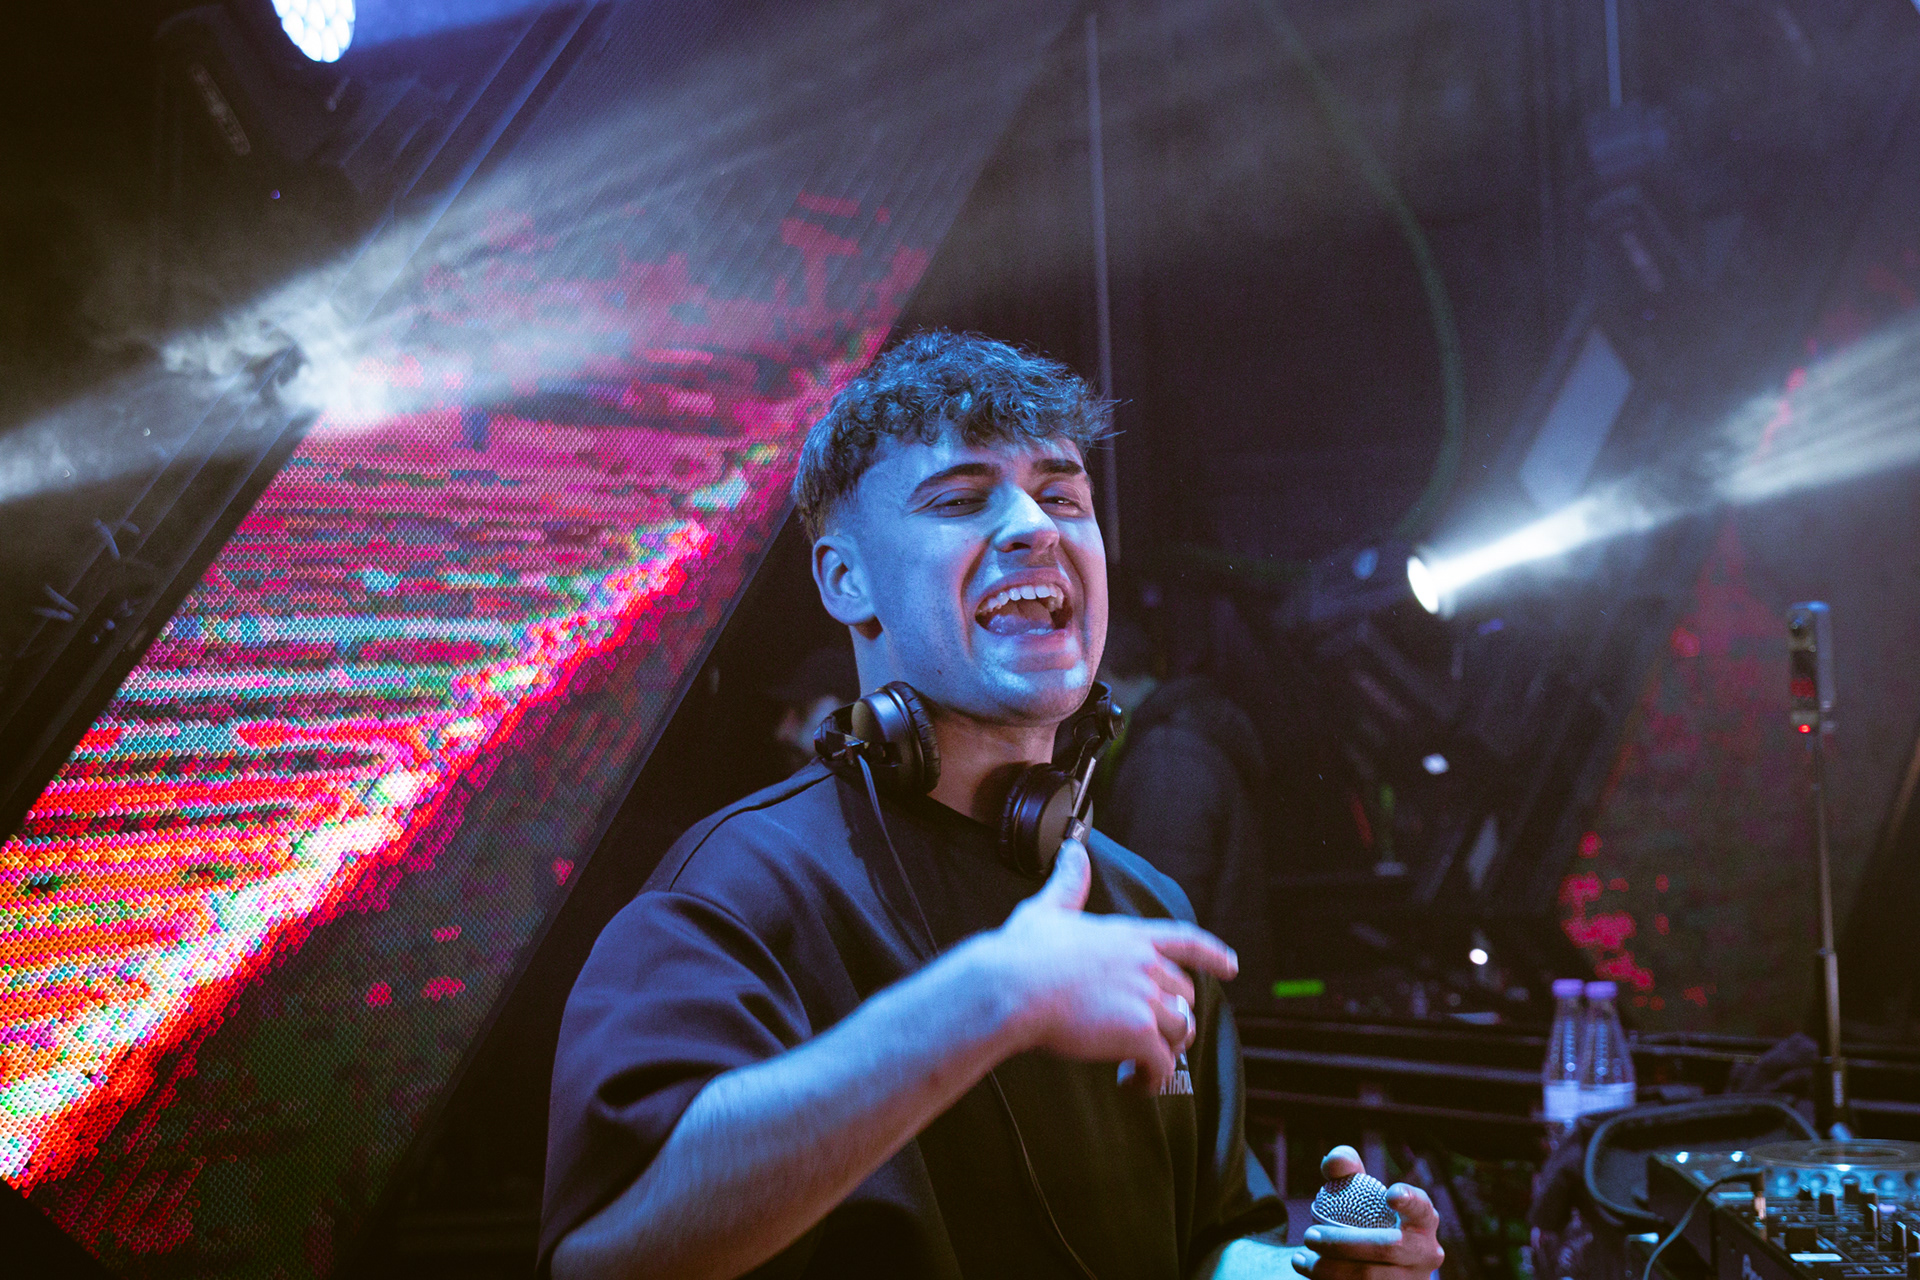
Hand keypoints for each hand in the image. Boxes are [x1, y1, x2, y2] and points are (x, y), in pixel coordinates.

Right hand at [981, 837, 1236, 1093]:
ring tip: (1140, 1064)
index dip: (1213, 954)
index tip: (1233, 966)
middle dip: (1173, 1016)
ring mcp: (1145, 999)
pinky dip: (1152, 1079)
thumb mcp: (1049, 910)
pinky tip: (1132, 1084)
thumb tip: (1073, 851)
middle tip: (1150, 1035)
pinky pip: (1162, 1064)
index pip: (1187, 941)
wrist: (1011, 988)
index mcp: (1129, 936)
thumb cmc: (1022, 952)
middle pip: (1185, 995)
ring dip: (1165, 1050)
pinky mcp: (1138, 1033)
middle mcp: (1146, 965)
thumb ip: (1069, 884)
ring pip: (1181, 1030)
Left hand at [1293, 1147, 1444, 1279]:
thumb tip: (1333, 1164)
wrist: (1366, 1260)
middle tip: (1309, 1235)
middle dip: (1343, 1243)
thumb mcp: (1357, 1187)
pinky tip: (1309, 1274)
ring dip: (1328, 1269)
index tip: (1389, 1194)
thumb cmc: (1363, 1215)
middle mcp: (1425, 1255)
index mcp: (1423, 1221)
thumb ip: (1344, 1165)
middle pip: (1388, 1249)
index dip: (1411, 1202)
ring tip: (1300, 1258)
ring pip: (1369, 1278)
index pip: (1422, 1209)